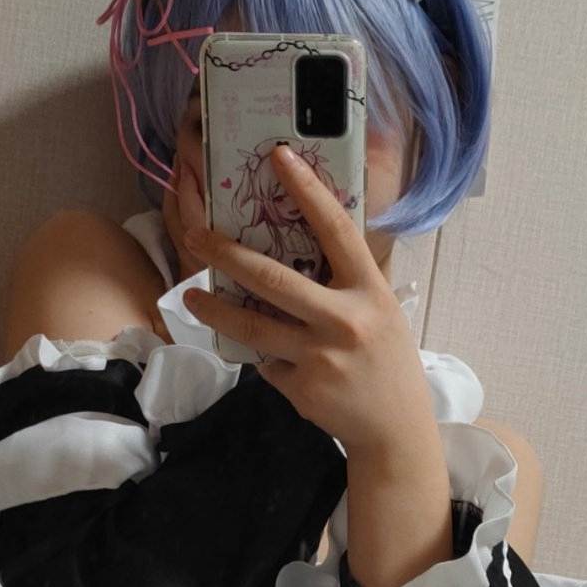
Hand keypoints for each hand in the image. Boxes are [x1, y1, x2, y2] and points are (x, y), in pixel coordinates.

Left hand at [181, 143, 434, 457]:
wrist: (395, 430)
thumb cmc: (386, 360)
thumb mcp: (380, 311)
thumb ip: (343, 282)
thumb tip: (295, 245)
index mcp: (370, 291)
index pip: (336, 228)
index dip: (307, 188)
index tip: (278, 155)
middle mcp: (345, 320)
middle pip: (272, 278)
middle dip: (226, 254)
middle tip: (196, 236)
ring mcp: (319, 356)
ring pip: (251, 325)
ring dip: (214, 308)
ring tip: (190, 297)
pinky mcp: (299, 387)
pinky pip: (264, 362)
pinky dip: (261, 356)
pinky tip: (271, 357)